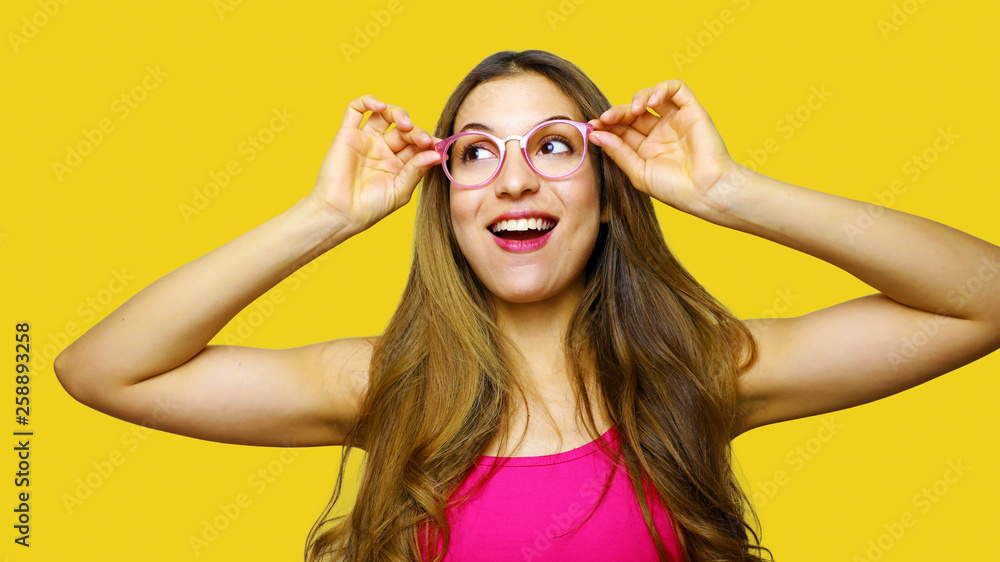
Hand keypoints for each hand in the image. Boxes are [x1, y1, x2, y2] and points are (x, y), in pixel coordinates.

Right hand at [309, 95, 441, 236]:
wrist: (340, 213)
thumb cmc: (369, 208)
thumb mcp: (400, 191)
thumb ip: (417, 170)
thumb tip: (436, 154)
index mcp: (397, 164)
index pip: (417, 145)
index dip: (428, 142)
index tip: (438, 145)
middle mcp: (382, 150)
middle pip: (404, 129)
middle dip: (416, 131)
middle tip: (423, 140)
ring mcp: (365, 141)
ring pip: (384, 115)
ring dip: (399, 113)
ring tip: (405, 124)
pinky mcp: (347, 134)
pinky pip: (355, 109)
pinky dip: (368, 101)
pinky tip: (380, 107)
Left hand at [588, 79, 737, 215]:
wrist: (706, 191)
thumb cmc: (674, 189)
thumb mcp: (638, 172)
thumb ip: (618, 152)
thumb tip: (595, 134)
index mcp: (645, 149)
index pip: (621, 130)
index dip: (606, 126)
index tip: (593, 127)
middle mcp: (659, 133)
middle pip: (632, 113)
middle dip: (617, 113)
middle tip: (606, 118)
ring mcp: (676, 120)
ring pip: (651, 96)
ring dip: (637, 98)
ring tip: (633, 111)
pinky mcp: (692, 111)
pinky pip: (676, 89)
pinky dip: (661, 89)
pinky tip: (650, 102)